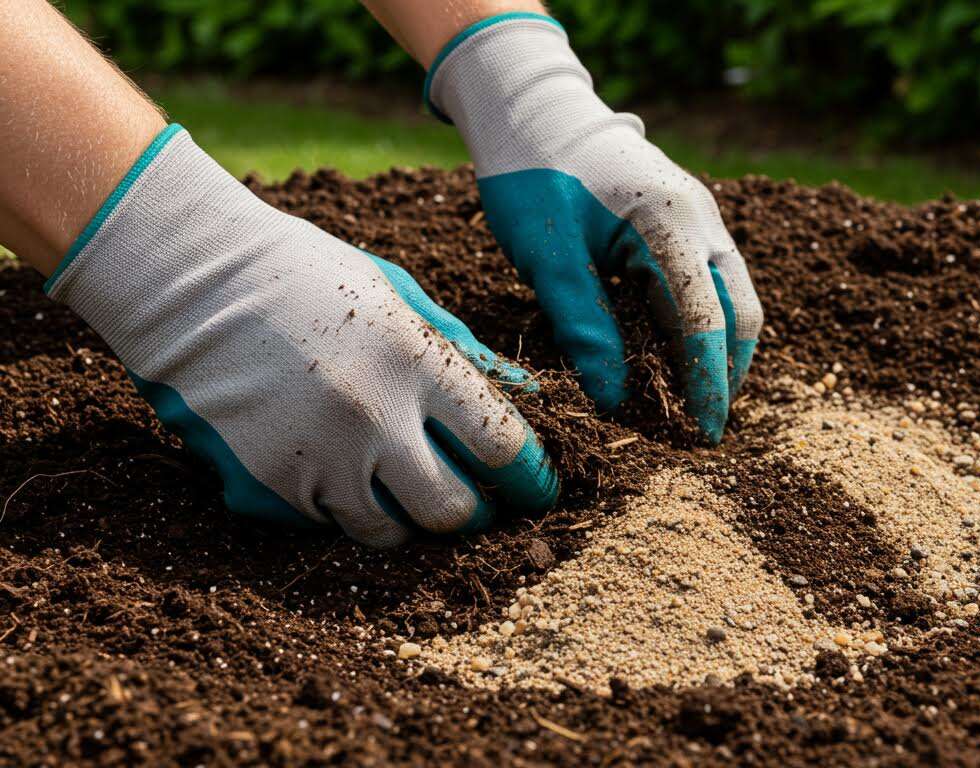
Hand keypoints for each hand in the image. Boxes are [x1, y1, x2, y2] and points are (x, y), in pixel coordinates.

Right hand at [44, 126, 557, 546]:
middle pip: (451, 511)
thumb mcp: (397, 293)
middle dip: (472, 514)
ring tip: (399, 485)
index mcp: (413, 361)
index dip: (530, 477)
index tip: (536, 487)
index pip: (501, 445)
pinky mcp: (266, 486)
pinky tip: (331, 464)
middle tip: (472, 502)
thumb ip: (464, 351)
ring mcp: (315, 458)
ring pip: (388, 532)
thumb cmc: (305, 277)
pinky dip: (340, 506)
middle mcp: (370, 417)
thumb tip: (529, 396)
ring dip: (405, 518)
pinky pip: (325, 524)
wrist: (188, 283)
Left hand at [426, 13, 764, 443]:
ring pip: (731, 301)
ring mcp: (701, 220)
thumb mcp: (549, 259)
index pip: (705, 320)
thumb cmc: (533, 176)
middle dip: (726, 375)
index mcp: (671, 223)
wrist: (534, 111)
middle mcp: (702, 220)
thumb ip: (585, 330)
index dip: (706, 383)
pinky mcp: (688, 225)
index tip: (700, 434)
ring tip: (688, 405)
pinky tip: (672, 360)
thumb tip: (616, 401)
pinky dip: (699, 328)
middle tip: (701, 430)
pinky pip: (709, 285)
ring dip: (716, 354)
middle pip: (739, 314)